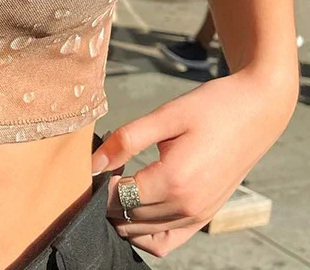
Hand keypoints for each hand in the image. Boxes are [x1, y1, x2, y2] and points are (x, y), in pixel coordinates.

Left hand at [91, 68, 296, 257]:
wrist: (256, 111)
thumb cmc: (211, 108)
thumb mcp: (164, 116)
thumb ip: (126, 140)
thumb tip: (93, 163)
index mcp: (175, 181)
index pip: (119, 199)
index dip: (100, 184)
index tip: (97, 163)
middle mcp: (188, 207)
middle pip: (128, 220)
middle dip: (108, 200)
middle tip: (105, 170)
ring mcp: (199, 216)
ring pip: (143, 235)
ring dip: (123, 215)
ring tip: (119, 182)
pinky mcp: (205, 216)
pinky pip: (166, 241)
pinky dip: (145, 231)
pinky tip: (137, 202)